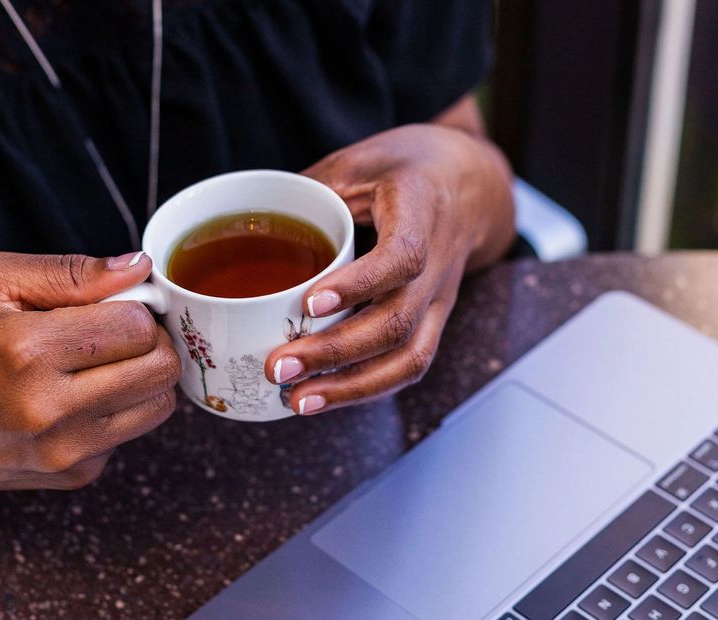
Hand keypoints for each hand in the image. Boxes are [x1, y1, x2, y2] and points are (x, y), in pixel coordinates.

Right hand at [0, 251, 180, 507]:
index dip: (133, 307)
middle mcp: (48, 408)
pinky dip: (119, 410)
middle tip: (118, 333)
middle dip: (151, 340)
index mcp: (25, 350)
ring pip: (161, 403)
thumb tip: (138, 267)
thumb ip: (70, 271)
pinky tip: (79, 398)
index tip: (111, 306)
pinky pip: (134, 432)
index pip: (137, 325)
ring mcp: (65, 450)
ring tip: (103, 363)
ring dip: (144, 376)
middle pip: (161, 367)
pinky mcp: (76, 474)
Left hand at [265, 124, 514, 414]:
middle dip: (335, 352)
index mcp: (421, 212)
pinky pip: (408, 365)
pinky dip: (365, 388)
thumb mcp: (358, 160)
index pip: (402, 257)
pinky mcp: (432, 322)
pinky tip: (323, 397)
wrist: (468, 184)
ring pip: (409, 357)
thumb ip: (311, 190)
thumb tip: (248, 221)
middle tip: (280, 366)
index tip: (310, 302)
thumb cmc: (408, 168)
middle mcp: (439, 264)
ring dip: (352, 386)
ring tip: (299, 400)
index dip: (359, 285)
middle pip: (398, 322)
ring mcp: (440, 299)